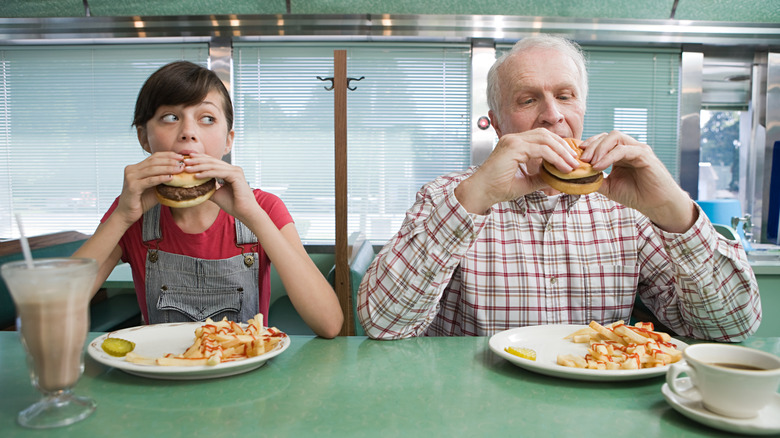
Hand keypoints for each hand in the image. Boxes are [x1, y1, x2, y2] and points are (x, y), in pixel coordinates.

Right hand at [114, 151, 184, 225]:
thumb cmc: (142, 201)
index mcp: (136, 168)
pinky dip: (161, 178)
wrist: (128, 214)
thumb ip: (163, 179)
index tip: (180, 157)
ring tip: (179, 169)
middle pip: (154, 161)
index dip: (168, 155)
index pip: (154, 157)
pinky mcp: (132, 186)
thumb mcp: (154, 187)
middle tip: (182, 162)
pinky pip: (149, 180)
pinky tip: (170, 178)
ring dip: (168, 168)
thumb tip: (180, 173)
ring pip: (152, 169)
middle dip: (170, 161)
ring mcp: (131, 177)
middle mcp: (131, 170)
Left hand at [180, 153, 260, 221]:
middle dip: (197, 161)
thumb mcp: (216, 194)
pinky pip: (218, 172)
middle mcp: (234, 169)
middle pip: (212, 161)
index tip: (188, 160)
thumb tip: (194, 187)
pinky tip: (196, 176)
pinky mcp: (236, 176)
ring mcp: (235, 171)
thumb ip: (208, 188)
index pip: (213, 162)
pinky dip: (206, 173)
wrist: (245, 212)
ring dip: (199, 166)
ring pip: (214, 166)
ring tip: (187, 168)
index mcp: (230, 171)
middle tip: (184, 161)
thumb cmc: (233, 205)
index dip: (200, 159)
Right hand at [455, 128, 579, 213]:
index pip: (542, 138)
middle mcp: (514, 139)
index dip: (559, 146)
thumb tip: (559, 178)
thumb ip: (541, 177)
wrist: (481, 193)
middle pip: (546, 135)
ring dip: (562, 152)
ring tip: (572, 165)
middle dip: (564, 147)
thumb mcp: (526, 182)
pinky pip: (540, 149)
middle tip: (576, 161)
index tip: (571, 159)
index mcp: (515, 144)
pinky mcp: (513, 147)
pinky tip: (562, 167)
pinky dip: (555, 158)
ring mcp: (513, 141)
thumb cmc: (497, 188)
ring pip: (546, 139)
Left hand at [581, 131, 696, 232]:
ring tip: (590, 162)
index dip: (588, 145)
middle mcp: (630, 148)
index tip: (576, 156)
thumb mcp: (609, 187)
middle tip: (581, 159)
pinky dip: (609, 156)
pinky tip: (599, 166)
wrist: (657, 205)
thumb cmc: (636, 195)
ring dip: (599, 148)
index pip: (602, 140)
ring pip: (616, 137)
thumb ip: (594, 179)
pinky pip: (624, 149)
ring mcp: (638, 149)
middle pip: (607, 136)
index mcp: (621, 153)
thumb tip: (575, 176)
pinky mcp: (644, 155)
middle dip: (591, 145)